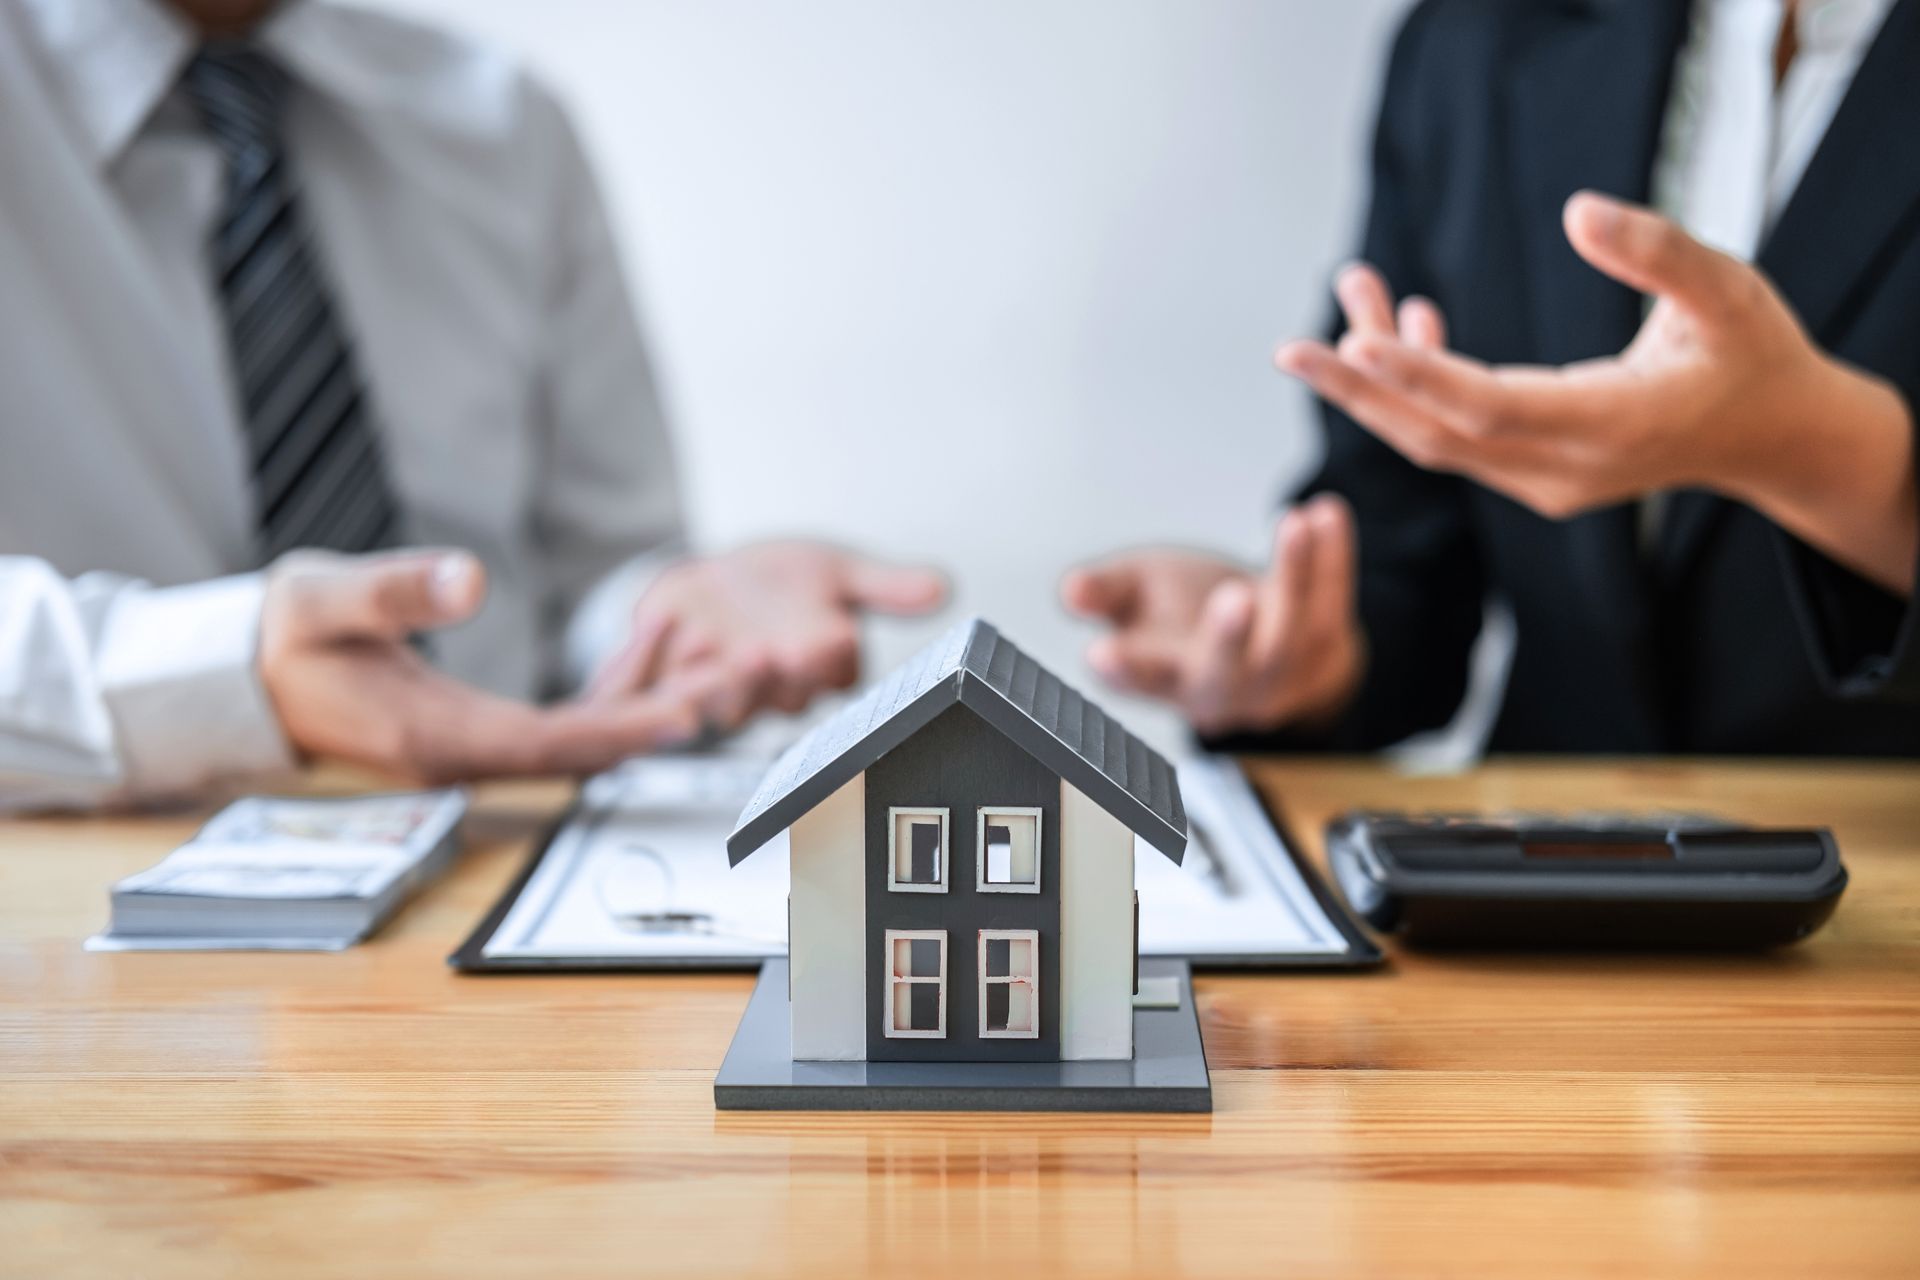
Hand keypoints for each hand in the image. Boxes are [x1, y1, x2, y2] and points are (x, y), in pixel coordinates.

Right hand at [262, 549, 715, 783]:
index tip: (687, 713)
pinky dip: (613, 692)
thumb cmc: (281, 634)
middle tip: (738, 678)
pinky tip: (652, 646)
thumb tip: (467, 579)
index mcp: (434, 735)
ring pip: (582, 736)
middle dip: (662, 717)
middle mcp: (464, 754)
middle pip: (584, 747)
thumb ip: (393, 591)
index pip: (549, 741)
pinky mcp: (477, 730)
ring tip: (718, 655)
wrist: (243, 675)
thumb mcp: (322, 598)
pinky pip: (563, 721)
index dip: (622, 729)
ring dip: (649, 703)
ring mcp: (473, 747)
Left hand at [590, 541, 947, 726]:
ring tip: (710, 646)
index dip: (827, 661)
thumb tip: (943, 587)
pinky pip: (664, 686)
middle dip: (768, 674)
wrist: (721, 583)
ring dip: (713, 678)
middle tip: (767, 649)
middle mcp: (773, 689)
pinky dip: (658, 663)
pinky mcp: (670, 679)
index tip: (827, 638)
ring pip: (719, 698)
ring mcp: (720, 689)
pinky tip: (665, 634)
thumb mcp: (838, 571)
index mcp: (818, 670)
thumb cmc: (786, 585)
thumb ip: (886, 585)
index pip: (832, 676)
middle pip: (774, 695)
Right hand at [1060, 495, 1364, 735]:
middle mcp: (1224, 684)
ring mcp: (1281, 670)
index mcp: (1169, 677)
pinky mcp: (1326, 641)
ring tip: (1292, 524)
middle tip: (1230, 598)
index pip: (1142, 678)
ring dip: (1294, 577)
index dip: (1124, 669)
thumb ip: (1105, 593)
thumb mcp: (1135, 599)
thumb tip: (1073, 591)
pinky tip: (1326, 513)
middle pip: (1227, 672)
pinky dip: (1335, 556)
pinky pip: (1332, 599)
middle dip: (1229, 638)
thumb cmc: (1186, 617)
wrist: (1262, 638)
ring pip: (1290, 633)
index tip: (1104, 654)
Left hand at [1274, 191, 1916, 593]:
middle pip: (1439, 434)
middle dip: (1361, 388)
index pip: (1492, 407)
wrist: (1772, 437)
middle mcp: (1567, 468)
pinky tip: (1407, 325)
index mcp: (1614, 425)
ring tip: (1352, 291)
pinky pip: (1457, 438)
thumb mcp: (1726, 289)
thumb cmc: (1752, 354)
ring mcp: (1546, 483)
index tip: (1352, 344)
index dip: (1419, 378)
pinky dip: (1419, 388)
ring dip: (1382, 378)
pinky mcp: (1534, 478)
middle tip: (1288, 348)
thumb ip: (1656, 251)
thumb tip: (1577, 211)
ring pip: (1438, 437)